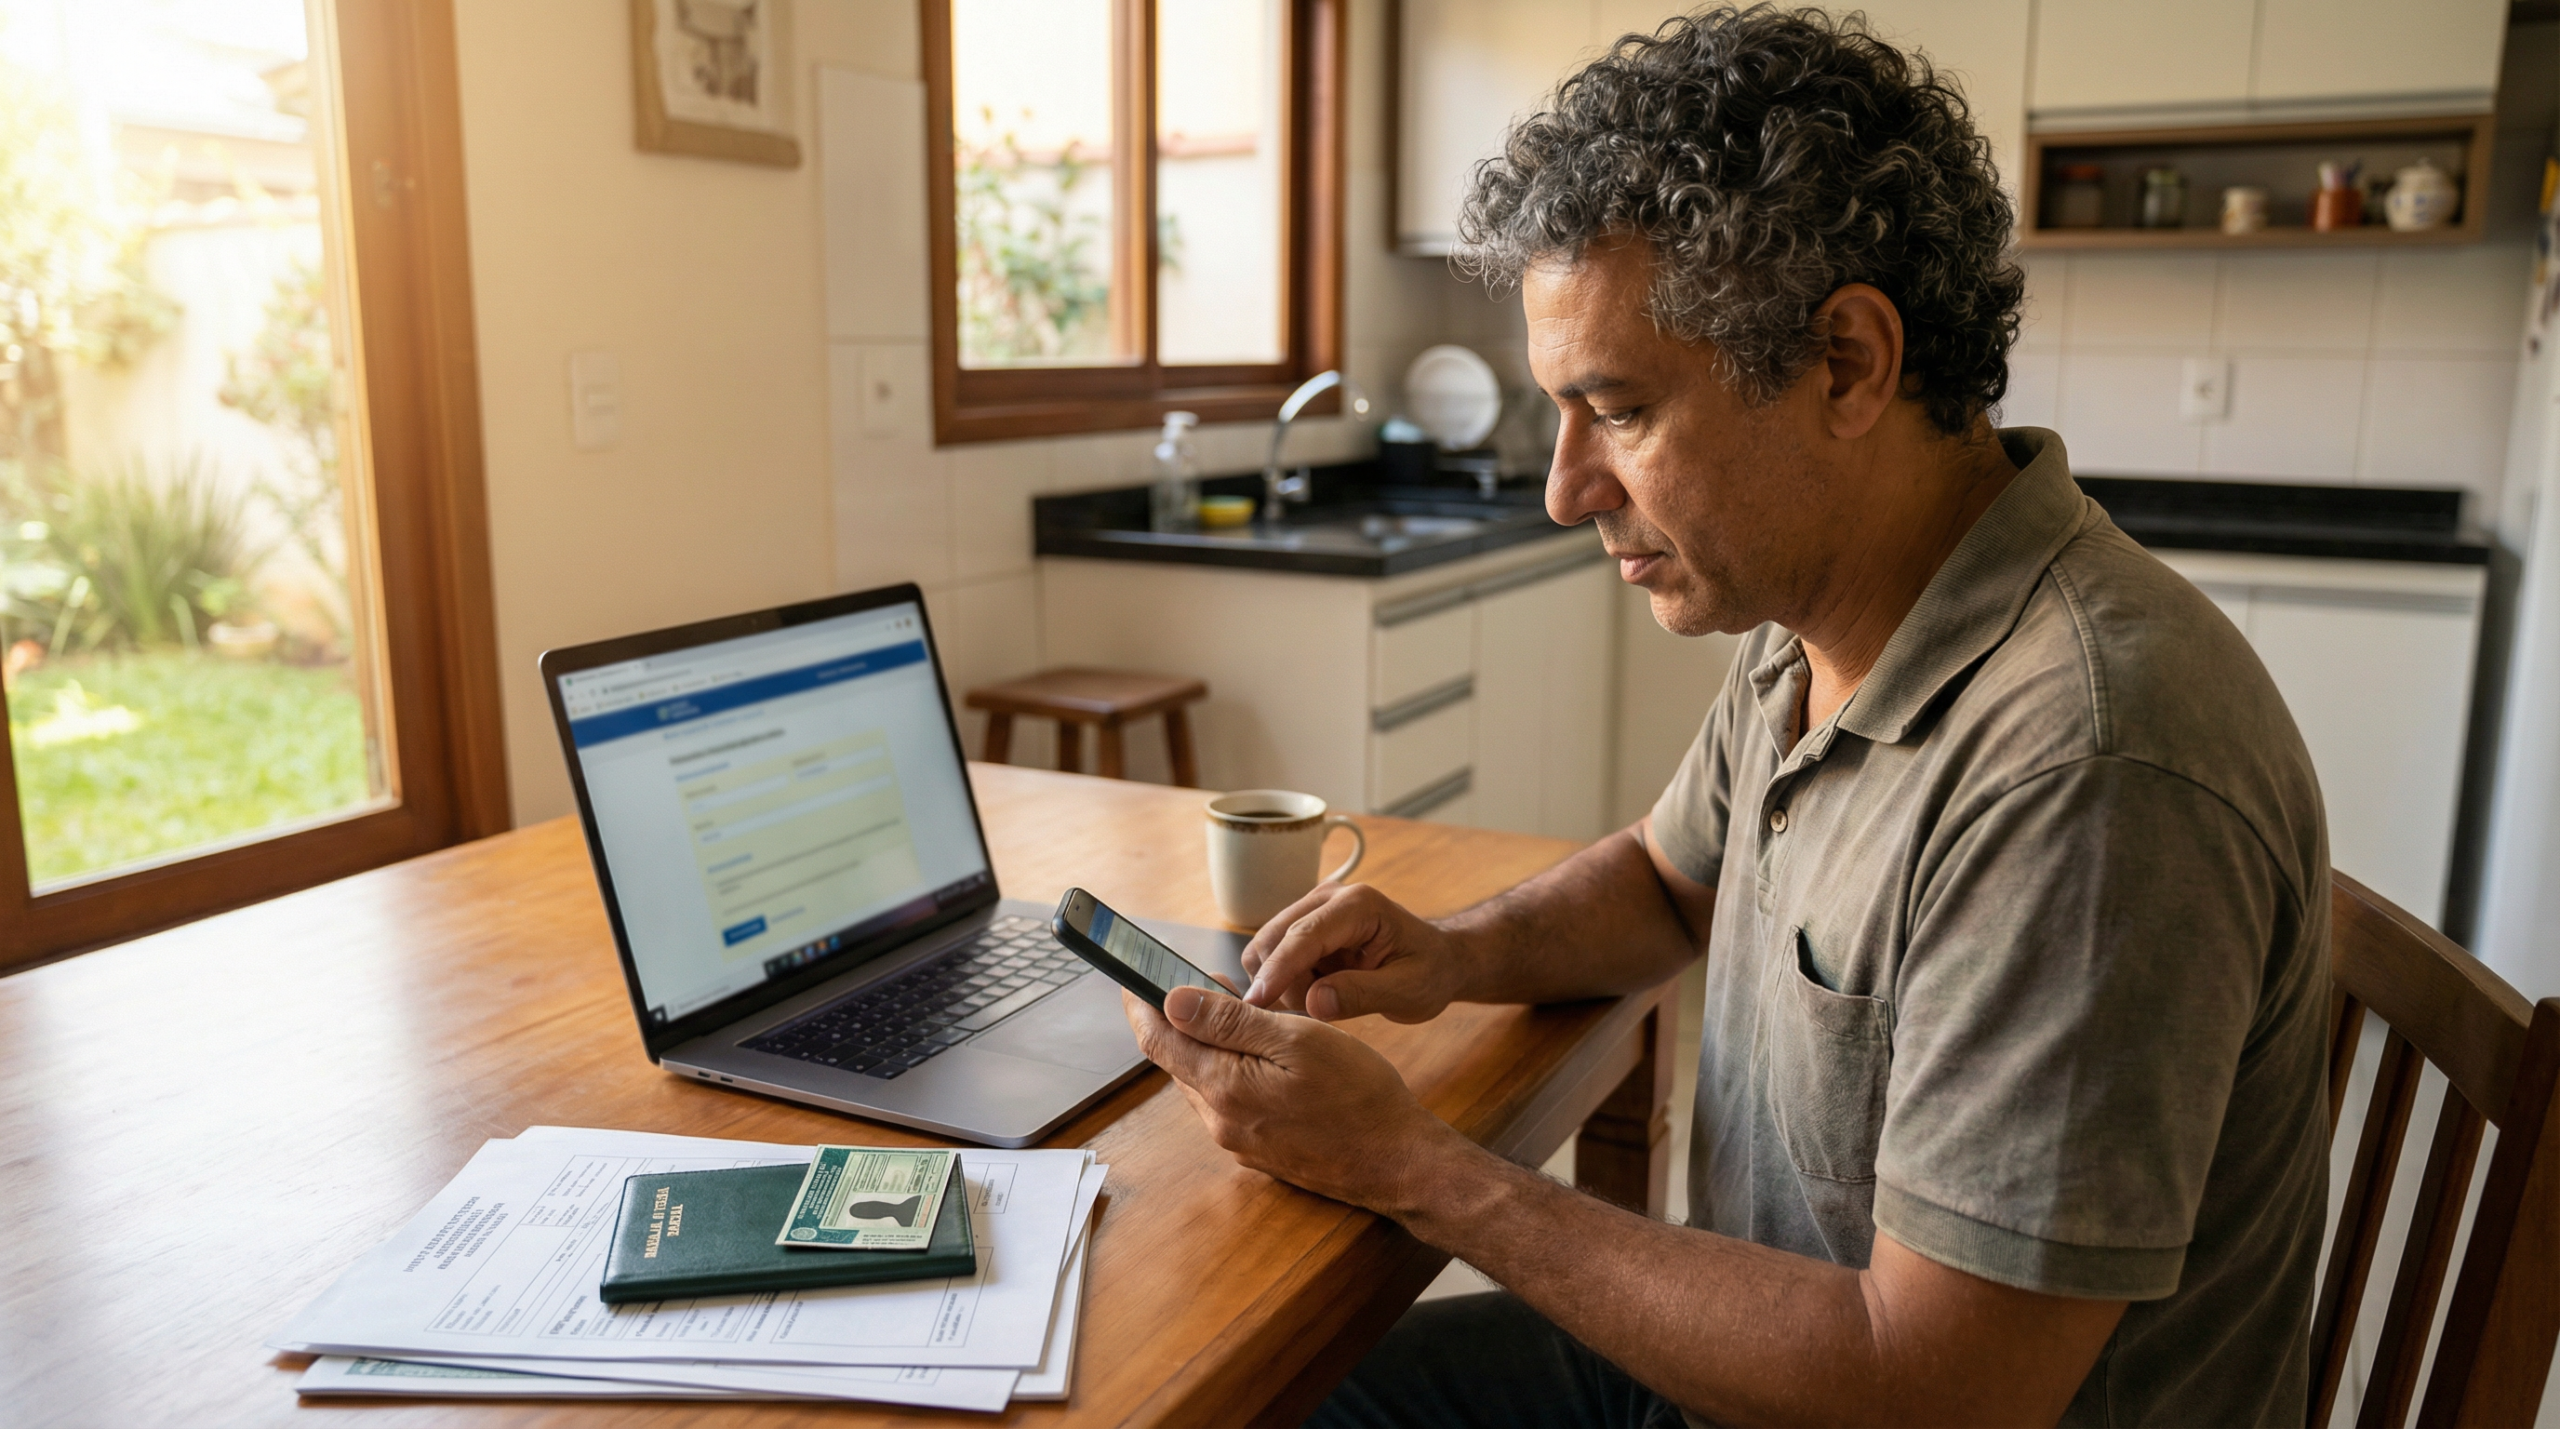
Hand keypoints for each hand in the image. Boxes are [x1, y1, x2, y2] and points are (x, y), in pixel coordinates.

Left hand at [1123, 985, 1458, 1207]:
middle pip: (1180, 1061)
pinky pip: (1229, 1103)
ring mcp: (1240, 1141)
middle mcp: (1221, 1121)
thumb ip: (1230, 1022)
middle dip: (1179, 1020)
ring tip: (1233, 1010)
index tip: (1129, 977)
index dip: (1140, 1005)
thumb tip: (1172, 1001)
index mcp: (1224, 1089)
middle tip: (1196, 981)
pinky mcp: (1260, 1151)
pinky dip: (1231, 1071)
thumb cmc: (1359, 1096)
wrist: (1398, 1162)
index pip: (1158, 1041)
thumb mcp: (1297, 1041)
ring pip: (1205, 1081)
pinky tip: (1260, 1055)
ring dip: (1208, 1045)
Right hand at [1239, 882, 1463, 1022]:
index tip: (1255, 1003)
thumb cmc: (1429, 973)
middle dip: (1279, 982)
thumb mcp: (1408, 992)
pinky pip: (1274, 957)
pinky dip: (1285, 982)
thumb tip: (1314, 1002)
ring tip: (1326, 1000)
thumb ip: (1362, 995)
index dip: (1278, 970)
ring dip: (1282, 984)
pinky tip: (1319, 992)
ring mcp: (1312, 909)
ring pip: (1266, 949)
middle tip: (1317, 1011)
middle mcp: (1328, 898)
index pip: (1303, 935)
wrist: (1438, 961)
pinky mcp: (1302, 926)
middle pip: (1272, 938)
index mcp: (1358, 905)